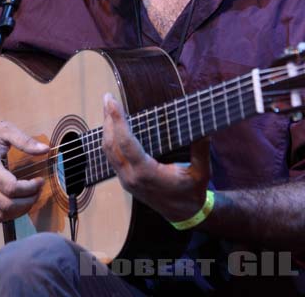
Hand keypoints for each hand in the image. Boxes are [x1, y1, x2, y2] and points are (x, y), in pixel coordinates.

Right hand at [0, 121, 47, 222]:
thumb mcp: (6, 130)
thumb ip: (25, 141)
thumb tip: (45, 149)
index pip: (11, 187)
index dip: (29, 188)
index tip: (39, 181)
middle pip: (5, 204)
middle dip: (27, 201)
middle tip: (37, 191)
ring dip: (18, 211)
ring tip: (29, 198)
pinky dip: (5, 215)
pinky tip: (15, 204)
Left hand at [102, 93, 209, 221]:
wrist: (184, 215)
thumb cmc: (192, 192)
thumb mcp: (201, 173)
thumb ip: (201, 151)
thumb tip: (204, 130)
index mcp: (147, 174)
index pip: (126, 143)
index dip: (118, 120)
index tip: (112, 101)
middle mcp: (131, 177)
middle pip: (111, 144)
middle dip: (108, 119)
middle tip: (108, 97)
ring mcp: (125, 180)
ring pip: (108, 151)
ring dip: (107, 128)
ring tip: (108, 108)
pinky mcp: (125, 179)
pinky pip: (111, 156)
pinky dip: (110, 138)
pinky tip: (113, 126)